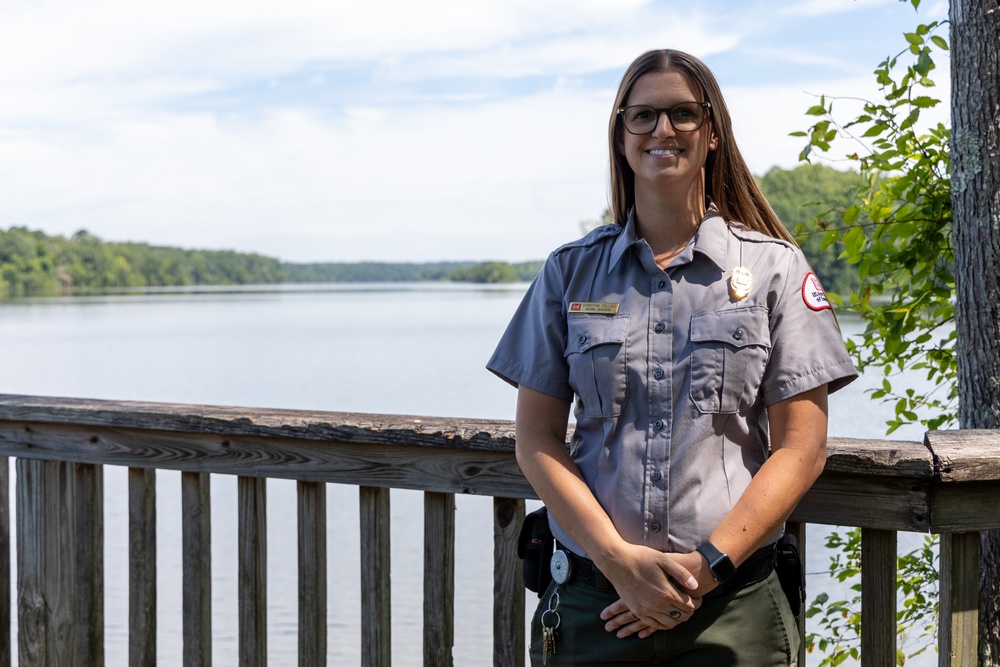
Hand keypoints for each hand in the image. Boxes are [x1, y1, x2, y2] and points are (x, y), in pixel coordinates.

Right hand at [599, 551, 715, 637]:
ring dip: (677, 619)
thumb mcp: (663, 560)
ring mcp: (646, 610)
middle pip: (681, 617)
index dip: (697, 603)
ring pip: (669, 624)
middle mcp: (657, 605)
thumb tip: (695, 585)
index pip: (689, 606)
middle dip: (689, 612)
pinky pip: (654, 625)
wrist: (616, 561)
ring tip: (678, 609)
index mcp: (666, 592)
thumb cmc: (641, 557)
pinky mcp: (637, 611)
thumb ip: (681, 573)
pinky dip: (663, 623)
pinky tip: (665, 615)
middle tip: (690, 604)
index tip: (697, 597)